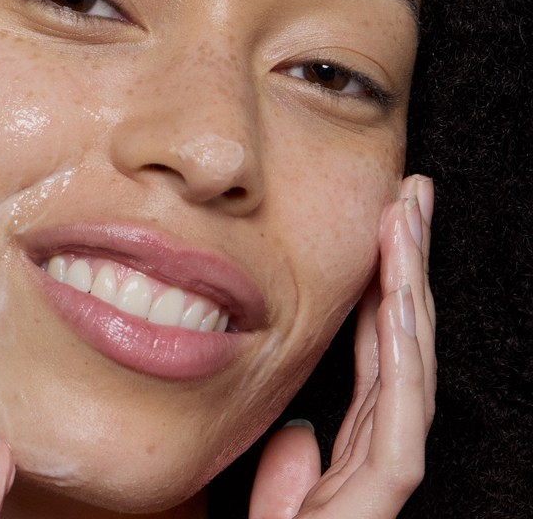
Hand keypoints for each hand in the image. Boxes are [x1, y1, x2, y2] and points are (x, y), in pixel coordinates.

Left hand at [249, 175, 435, 518]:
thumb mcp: (271, 509)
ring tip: (408, 219)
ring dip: (409, 287)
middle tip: (412, 197)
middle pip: (400, 341)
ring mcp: (383, 470)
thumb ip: (287, 473)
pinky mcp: (380, 496)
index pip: (376, 350)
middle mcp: (376, 447)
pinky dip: (403, 355)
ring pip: (407, 364)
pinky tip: (400, 300)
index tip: (385, 226)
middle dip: (408, 266)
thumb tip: (299, 431)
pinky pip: (396, 414)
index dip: (384, 287)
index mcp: (353, 443)